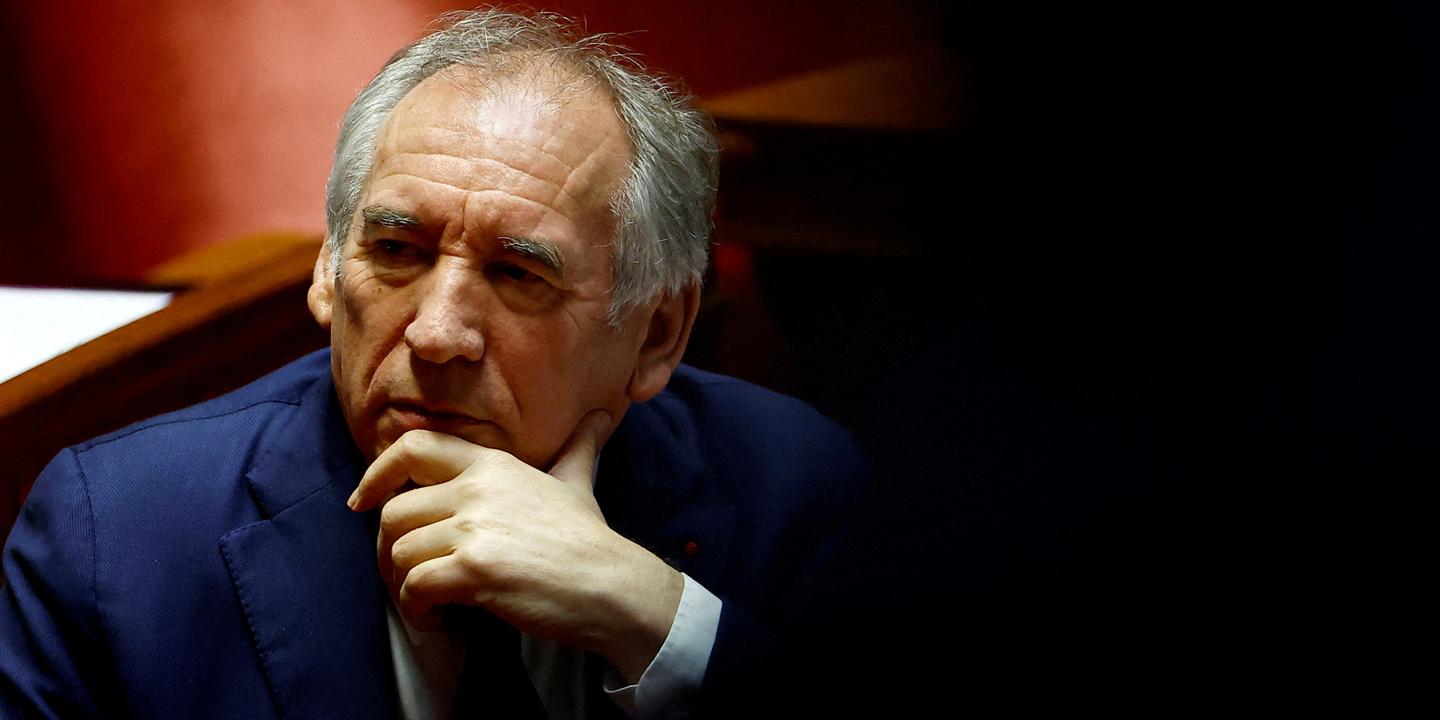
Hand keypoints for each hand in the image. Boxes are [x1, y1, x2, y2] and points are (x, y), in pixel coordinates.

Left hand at [347, 410, 682, 682]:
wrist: (612, 586)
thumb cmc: (590, 540)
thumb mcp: (577, 481)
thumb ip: (576, 448)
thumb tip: (601, 415)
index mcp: (493, 464)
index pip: (413, 446)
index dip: (378, 473)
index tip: (364, 501)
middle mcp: (477, 488)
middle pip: (394, 512)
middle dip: (389, 551)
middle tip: (407, 575)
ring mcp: (474, 528)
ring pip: (400, 552)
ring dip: (403, 586)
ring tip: (427, 603)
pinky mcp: (474, 570)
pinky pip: (415, 586)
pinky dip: (416, 609)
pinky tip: (437, 619)